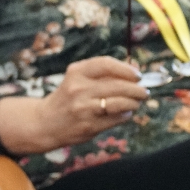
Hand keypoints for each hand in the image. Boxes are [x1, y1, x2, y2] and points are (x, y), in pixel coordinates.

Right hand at [0, 56, 148, 154]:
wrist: (45, 122)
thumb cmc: (67, 97)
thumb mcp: (76, 79)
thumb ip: (100, 75)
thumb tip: (134, 73)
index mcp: (76, 72)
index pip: (106, 64)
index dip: (126, 69)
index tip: (138, 75)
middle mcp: (79, 88)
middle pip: (118, 85)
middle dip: (136, 89)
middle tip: (144, 92)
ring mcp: (84, 108)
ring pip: (120, 103)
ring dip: (134, 103)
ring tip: (136, 103)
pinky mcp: (89, 126)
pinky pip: (116, 119)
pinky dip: (125, 115)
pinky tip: (124, 113)